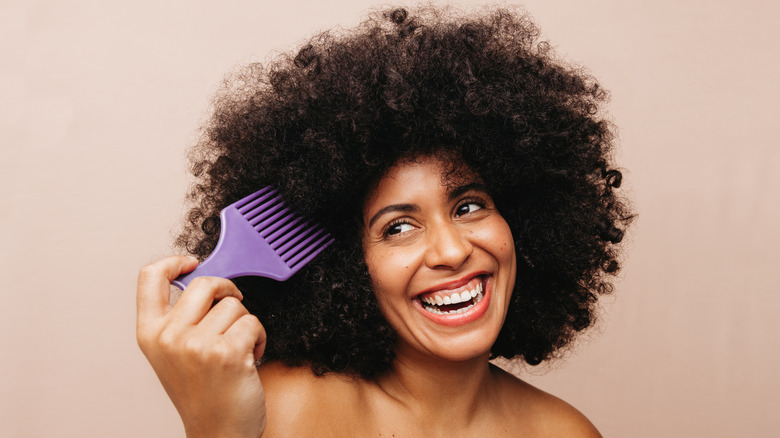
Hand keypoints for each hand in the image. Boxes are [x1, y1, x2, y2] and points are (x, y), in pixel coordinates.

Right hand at [136, 256, 266, 437]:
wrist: (217, 432)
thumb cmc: (202, 394)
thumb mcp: (173, 354)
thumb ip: (179, 319)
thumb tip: (200, 281)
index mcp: (150, 333)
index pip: (150, 278)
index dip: (173, 261)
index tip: (191, 262)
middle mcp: (169, 336)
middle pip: (204, 282)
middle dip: (226, 291)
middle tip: (232, 305)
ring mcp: (197, 344)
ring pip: (234, 304)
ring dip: (245, 323)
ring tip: (238, 347)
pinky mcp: (227, 352)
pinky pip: (253, 322)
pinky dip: (260, 337)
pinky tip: (250, 357)